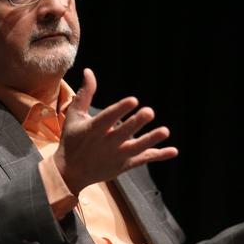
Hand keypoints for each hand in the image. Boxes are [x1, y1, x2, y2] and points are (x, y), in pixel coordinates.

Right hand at [53, 68, 177, 193]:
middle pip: (123, 133)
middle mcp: (105, 143)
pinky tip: (174, 150)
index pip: (107, 118)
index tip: (133, 100)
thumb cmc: (72, 139)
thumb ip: (85, 93)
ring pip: (136, 148)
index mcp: (93, 129)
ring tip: (165, 131)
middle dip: (137, 123)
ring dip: (151, 140)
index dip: (120, 109)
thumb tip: (89, 71)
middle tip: (150, 111)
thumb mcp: (74, 116)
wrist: (70, 173)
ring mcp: (116, 156)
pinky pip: (143, 159)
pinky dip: (158, 155)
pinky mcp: (124, 166)